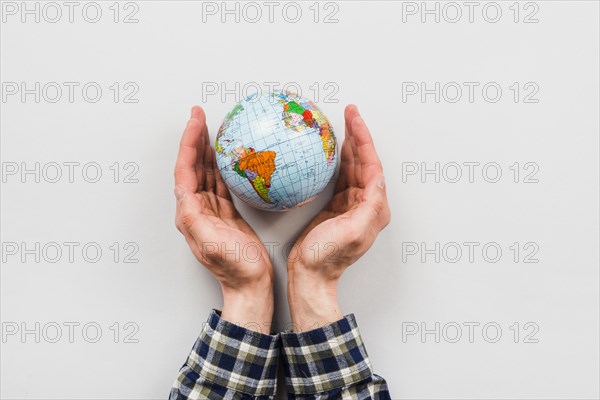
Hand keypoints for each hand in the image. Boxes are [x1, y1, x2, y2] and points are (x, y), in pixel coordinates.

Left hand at [174, 106, 273, 331]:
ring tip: (211, 129)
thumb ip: (194, 216)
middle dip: (195, 139)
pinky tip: (227, 157)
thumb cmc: (234, 266)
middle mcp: (196, 208)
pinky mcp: (226, 213)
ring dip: (207, 150)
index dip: (189, 142)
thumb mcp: (210, 242)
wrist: (250, 284)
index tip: (196, 120)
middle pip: (193, 166)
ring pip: (206, 172)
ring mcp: (211, 210)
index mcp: (189, 212)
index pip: (185, 169)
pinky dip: (222, 166)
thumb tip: (183, 190)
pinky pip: (220, 183)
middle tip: (200, 116)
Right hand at [287, 105, 390, 330]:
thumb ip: (369, 205)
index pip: (372, 164)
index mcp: (374, 207)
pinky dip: (337, 160)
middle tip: (349, 112)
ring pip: (353, 166)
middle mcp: (367, 204)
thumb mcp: (353, 230)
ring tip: (342, 123)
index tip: (354, 118)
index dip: (363, 138)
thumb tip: (376, 178)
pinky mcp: (338, 206)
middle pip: (364, 161)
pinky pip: (340, 176)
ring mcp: (352, 205)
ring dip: (349, 144)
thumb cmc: (328, 257)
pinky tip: (331, 150)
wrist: (311, 274)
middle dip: (357, 135)